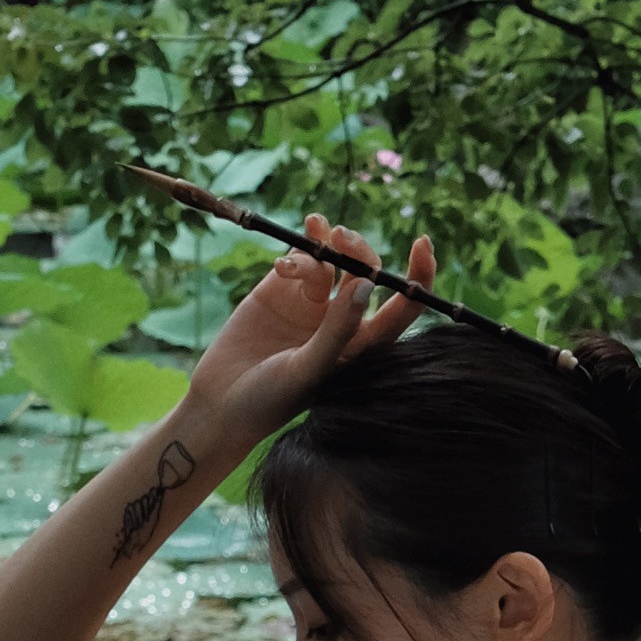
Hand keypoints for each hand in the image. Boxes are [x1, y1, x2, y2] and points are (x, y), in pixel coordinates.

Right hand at [181, 216, 435, 452]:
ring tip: (312, 241)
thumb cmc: (271, 399)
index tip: (421, 243)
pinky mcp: (281, 290)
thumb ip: (338, 329)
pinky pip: (300, 258)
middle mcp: (342, 321)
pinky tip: (282, 267)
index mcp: (362, 345)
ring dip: (327, 244)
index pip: (403, 306)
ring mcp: (312, 303)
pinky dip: (298, 252)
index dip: (419, 275)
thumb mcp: (309, 369)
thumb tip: (366, 286)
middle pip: (366, 272)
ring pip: (333, 260)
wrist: (219, 403)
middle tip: (341, 238)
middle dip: (359, 251)